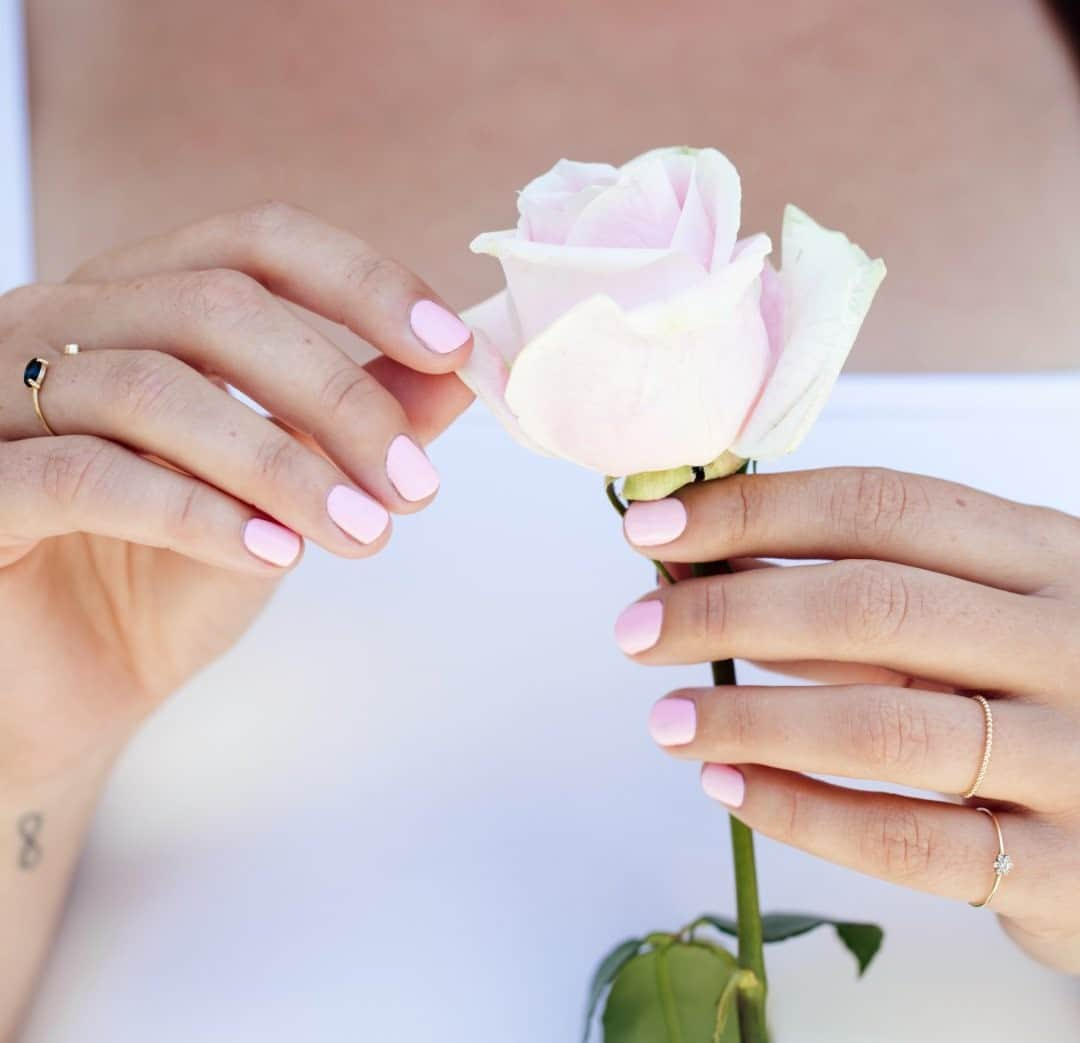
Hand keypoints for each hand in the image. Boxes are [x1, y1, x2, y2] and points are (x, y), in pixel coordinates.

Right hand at [0, 202, 473, 781]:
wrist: (67, 688)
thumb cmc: (170, 577)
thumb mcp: (286, 489)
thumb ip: (363, 420)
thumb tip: (467, 370)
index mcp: (142, 302)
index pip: (258, 243)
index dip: (364, 282)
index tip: (454, 349)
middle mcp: (62, 325)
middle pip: (216, 307)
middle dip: (340, 395)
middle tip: (414, 483)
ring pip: (152, 387)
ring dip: (283, 464)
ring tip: (364, 533)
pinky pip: (84, 475)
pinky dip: (197, 512)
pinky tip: (274, 555)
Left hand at [616, 466, 1079, 971]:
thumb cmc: (1043, 697)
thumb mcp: (981, 619)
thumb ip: (869, 594)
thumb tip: (713, 571)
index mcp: (1048, 558)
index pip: (881, 506)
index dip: (756, 512)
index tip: (655, 528)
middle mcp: (1072, 644)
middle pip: (871, 606)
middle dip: (730, 611)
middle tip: (637, 630)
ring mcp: (1077, 758)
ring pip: (882, 728)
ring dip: (749, 719)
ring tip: (666, 721)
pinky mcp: (1060, 869)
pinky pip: (904, 840)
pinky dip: (799, 812)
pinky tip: (728, 788)